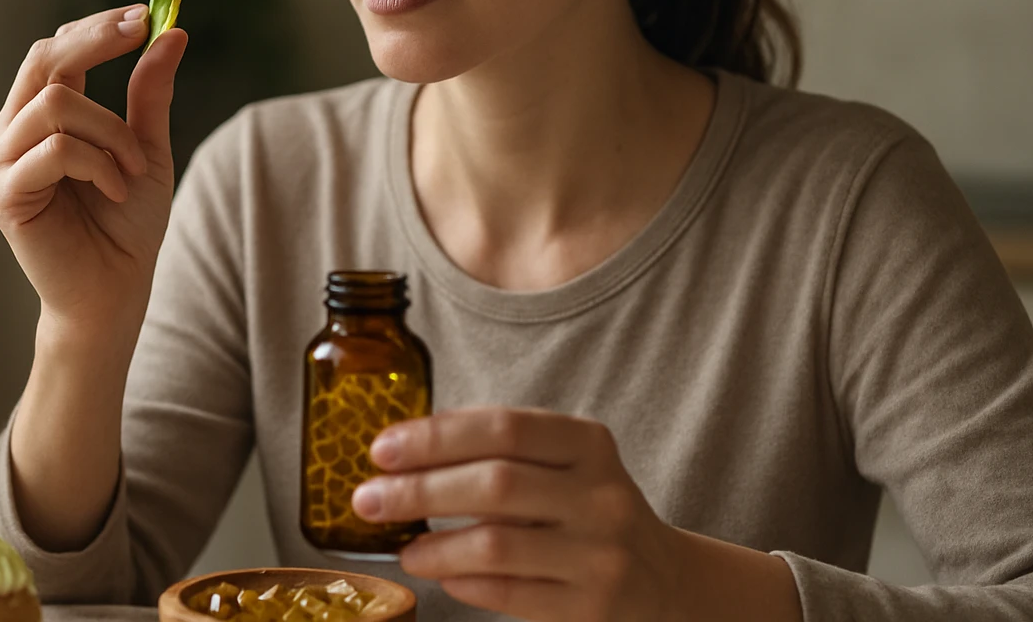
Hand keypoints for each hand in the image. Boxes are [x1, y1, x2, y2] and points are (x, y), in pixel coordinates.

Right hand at [0, 5, 186, 335]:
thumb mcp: (147, 149)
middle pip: (44, 59)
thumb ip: (149, 93)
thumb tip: (170, 31)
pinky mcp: (2, 194)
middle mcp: (11, 133)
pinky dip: (99, 164)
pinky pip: (56, 149)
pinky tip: (117, 192)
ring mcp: (0, 162)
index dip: (96, 28)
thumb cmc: (127, 226)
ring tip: (132, 169)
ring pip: (57, 104)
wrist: (116, 292)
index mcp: (39, 117)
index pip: (55, 50)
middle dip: (97, 41)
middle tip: (142, 32)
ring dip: (112, 131)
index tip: (144, 15)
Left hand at [352, 408, 800, 621]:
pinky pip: (509, 593)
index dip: (436, 436)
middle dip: (419, 490)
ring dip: (434, 545)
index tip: (382, 448)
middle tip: (368, 498)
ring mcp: (599, 554)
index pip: (503, 428)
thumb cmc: (587, 510)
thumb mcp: (565, 464)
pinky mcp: (590, 606)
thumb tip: (405, 451)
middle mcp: (600, 495)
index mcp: (588, 444)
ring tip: (403, 545)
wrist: (664, 580)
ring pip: (497, 544)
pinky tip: (439, 574)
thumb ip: (501, 450)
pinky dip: (463, 582)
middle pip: (494, 484)